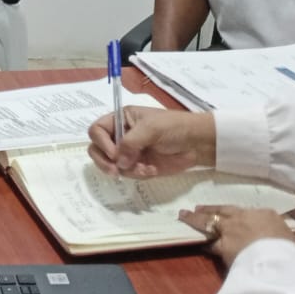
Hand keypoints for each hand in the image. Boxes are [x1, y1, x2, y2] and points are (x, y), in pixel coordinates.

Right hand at [87, 107, 213, 178]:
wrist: (197, 143)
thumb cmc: (174, 127)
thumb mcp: (151, 128)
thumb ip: (131, 142)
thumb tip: (118, 162)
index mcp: (121, 119)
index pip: (97, 130)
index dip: (101, 142)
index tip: (114, 153)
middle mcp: (121, 135)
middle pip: (97, 149)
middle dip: (104, 161)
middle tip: (115, 171)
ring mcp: (128, 152)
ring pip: (111, 165)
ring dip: (126, 170)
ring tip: (144, 169)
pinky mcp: (138, 166)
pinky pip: (127, 174)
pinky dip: (137, 174)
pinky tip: (151, 170)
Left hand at [180, 206, 294, 268]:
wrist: (277, 260)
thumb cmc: (288, 248)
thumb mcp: (286, 235)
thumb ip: (275, 230)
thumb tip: (274, 233)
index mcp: (263, 213)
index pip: (243, 211)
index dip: (231, 212)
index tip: (224, 211)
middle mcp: (244, 218)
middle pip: (222, 211)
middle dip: (208, 209)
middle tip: (195, 207)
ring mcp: (231, 231)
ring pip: (209, 222)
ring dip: (196, 220)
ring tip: (184, 216)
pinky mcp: (223, 247)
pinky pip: (210, 244)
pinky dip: (203, 242)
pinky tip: (196, 241)